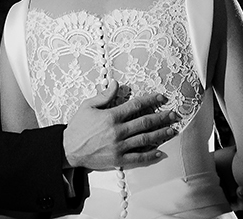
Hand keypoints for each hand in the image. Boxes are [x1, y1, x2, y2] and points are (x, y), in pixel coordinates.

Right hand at [63, 80, 180, 169]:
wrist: (68, 148)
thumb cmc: (77, 126)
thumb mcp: (87, 105)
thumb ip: (104, 95)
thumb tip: (116, 84)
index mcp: (111, 116)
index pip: (136, 105)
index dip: (151, 100)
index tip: (161, 97)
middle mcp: (118, 131)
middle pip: (145, 122)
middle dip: (162, 117)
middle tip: (174, 114)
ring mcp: (119, 146)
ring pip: (145, 139)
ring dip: (161, 134)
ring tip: (172, 130)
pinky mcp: (118, 159)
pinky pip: (138, 158)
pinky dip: (151, 155)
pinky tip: (160, 152)